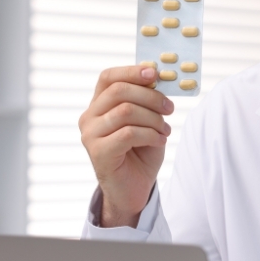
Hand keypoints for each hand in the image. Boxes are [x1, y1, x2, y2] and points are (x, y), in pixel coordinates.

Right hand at [79, 66, 174, 227]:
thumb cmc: (140, 153)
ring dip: (153, 119)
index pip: (108, 78)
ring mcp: (90, 135)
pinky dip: (150, 134)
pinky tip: (160, 141)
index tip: (155, 73)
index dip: (132, 71)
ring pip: (125, 111)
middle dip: (150, 96)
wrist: (133, 189)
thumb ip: (146, 100)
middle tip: (170, 108)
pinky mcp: (98, 152)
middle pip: (118, 91)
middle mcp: (89, 118)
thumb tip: (157, 76)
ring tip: (166, 130)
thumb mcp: (146, 121)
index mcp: (98, 105)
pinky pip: (129, 133)